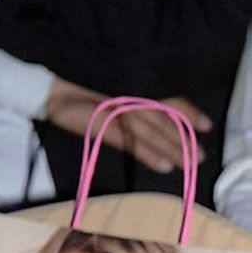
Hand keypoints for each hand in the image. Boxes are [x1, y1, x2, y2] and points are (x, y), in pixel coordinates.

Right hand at [44, 81, 209, 173]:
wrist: (48, 93)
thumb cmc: (77, 93)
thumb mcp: (109, 98)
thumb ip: (132, 102)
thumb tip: (161, 120)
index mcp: (131, 87)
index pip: (166, 98)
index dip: (187, 110)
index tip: (205, 125)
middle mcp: (128, 94)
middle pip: (163, 117)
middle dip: (183, 137)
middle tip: (200, 155)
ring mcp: (116, 107)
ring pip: (152, 130)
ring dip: (172, 148)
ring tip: (188, 163)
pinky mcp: (102, 122)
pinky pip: (130, 140)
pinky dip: (147, 153)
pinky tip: (163, 166)